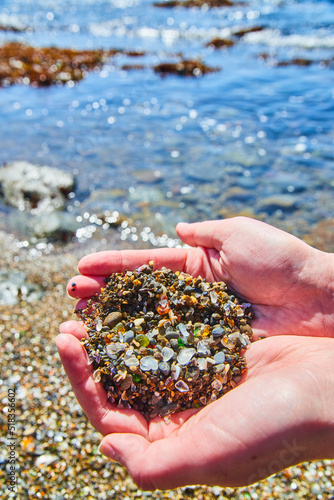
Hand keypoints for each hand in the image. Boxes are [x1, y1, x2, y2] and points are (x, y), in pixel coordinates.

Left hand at [56, 329, 333, 489]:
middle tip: (69, 322)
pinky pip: (169, 331)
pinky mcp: (211, 350)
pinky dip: (147, 317)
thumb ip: (154, 466)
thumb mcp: (212, 455)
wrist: (329, 385)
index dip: (82, 380)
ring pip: (141, 355)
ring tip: (91, 306)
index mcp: (175, 440)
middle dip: (91, 354)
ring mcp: (195, 377)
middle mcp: (181, 411)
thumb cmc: (274, 425)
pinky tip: (131, 299)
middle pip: (121, 383)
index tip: (65, 342)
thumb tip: (105, 447)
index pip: (111, 415)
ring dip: (115, 332)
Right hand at [66, 217, 333, 339]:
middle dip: (103, 294)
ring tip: (80, 320)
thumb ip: (206, 233)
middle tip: (71, 297)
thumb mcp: (240, 234)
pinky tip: (117, 351)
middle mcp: (190, 295)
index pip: (144, 264)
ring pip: (147, 321)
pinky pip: (170, 345)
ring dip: (114, 321)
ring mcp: (197, 322)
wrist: (318, 299)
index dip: (112, 266)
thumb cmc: (281, 261)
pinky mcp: (208, 346)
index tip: (81, 268)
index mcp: (196, 265)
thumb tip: (178, 228)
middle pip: (138, 294)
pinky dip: (143, 347)